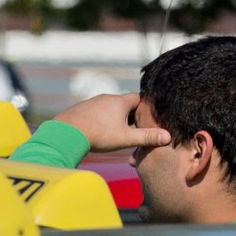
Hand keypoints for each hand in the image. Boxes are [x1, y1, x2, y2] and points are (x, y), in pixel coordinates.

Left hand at [54, 93, 170, 151]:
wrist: (66, 133)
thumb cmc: (99, 134)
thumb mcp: (126, 138)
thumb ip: (147, 137)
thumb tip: (168, 136)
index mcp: (120, 101)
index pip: (139, 98)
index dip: (147, 106)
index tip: (152, 115)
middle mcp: (107, 98)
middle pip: (125, 103)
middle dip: (132, 114)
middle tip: (138, 127)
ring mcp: (93, 102)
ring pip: (110, 108)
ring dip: (116, 117)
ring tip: (119, 131)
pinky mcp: (82, 109)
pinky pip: (97, 112)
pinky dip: (102, 120)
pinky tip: (101, 131)